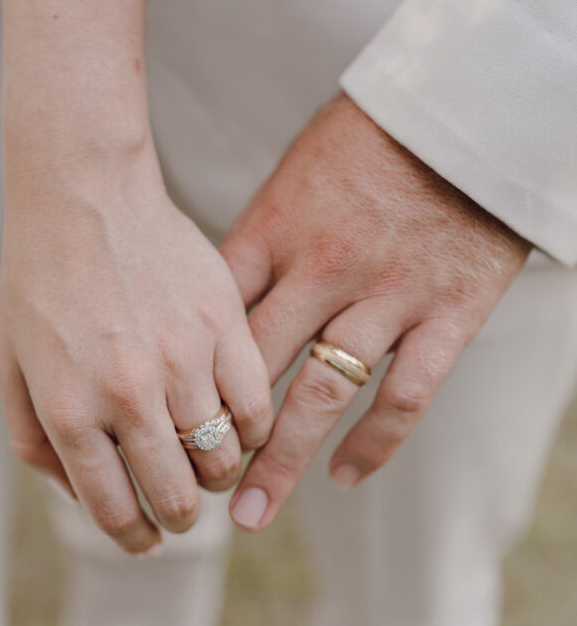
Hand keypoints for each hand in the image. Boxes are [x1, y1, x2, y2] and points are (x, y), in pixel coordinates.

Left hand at [0, 137, 272, 552]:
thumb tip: (85, 502)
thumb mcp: (10, 371)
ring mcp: (180, 358)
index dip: (136, 538)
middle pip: (177, 496)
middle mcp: (126, 392)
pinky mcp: (222, 325)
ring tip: (204, 457)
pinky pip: (256, 407)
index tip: (149, 539)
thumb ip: (37, 447)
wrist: (83, 196)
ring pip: (222, 458)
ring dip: (215, 473)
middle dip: (180, 516)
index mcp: (69, 408)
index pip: (116, 510)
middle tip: (181, 507)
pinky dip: (250, 429)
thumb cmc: (42, 285)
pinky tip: (232, 418)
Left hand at [223, 94, 529, 529]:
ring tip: (250, 515)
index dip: (182, 378)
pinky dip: (373, 444)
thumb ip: (255, 244)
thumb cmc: (369, 143)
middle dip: (215, 437)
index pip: (213, 321)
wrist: (467, 110)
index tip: (158, 424)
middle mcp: (324, 270)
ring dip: (281, 463)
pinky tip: (344, 477)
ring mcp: (387, 296)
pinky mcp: (447, 314)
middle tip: (186, 490)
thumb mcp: (294, 177)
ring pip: (320, 396)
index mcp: (276, 232)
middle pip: (253, 370)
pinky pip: (403, 396)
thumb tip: (206, 307)